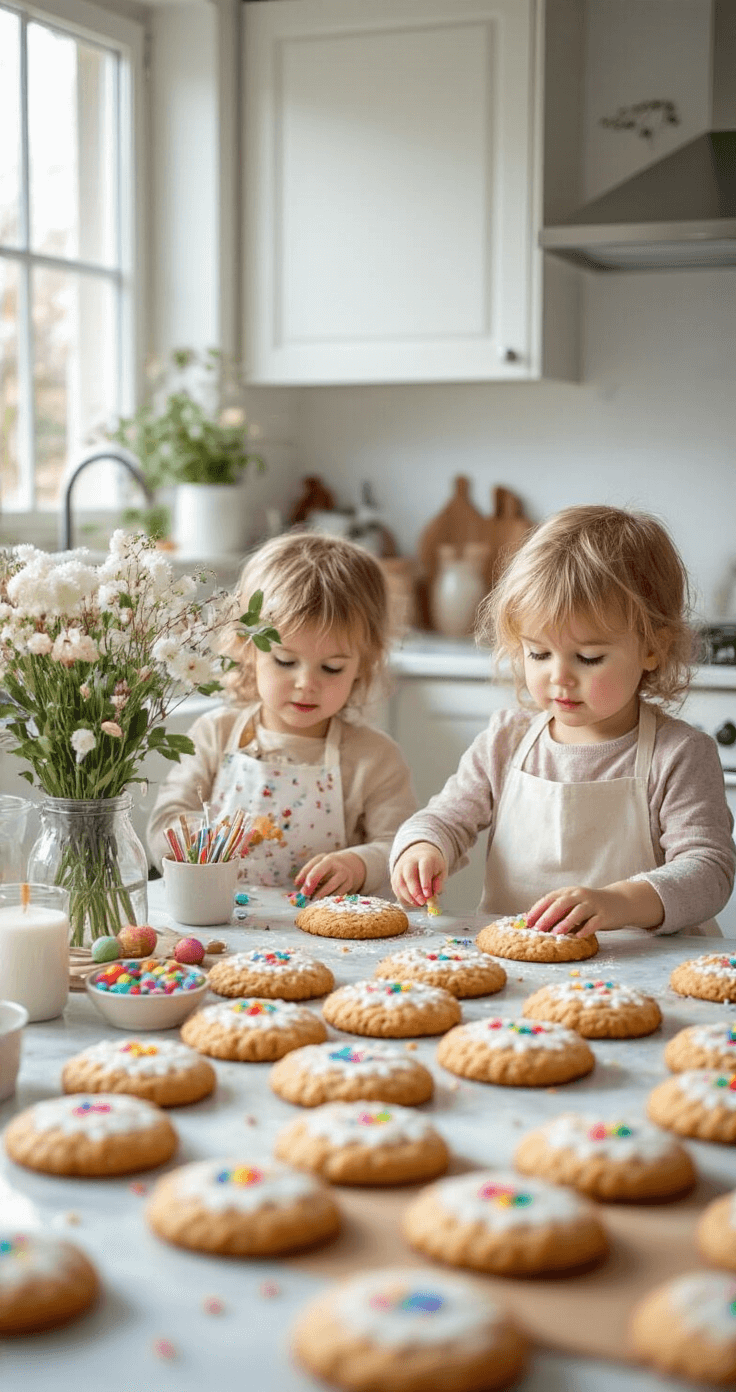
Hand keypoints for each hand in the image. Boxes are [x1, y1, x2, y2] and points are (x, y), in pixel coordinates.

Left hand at [294, 851, 365, 898]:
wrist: (350, 864)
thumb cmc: (329, 864)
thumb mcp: (318, 862)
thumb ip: (306, 871)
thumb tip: (297, 883)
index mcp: (330, 861)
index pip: (320, 870)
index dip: (312, 880)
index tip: (304, 890)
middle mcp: (340, 870)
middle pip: (331, 884)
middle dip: (318, 893)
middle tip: (307, 899)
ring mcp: (347, 879)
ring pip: (336, 893)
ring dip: (324, 898)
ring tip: (313, 901)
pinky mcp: (350, 887)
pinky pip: (339, 897)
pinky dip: (330, 900)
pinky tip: (323, 901)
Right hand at [391, 842, 446, 907]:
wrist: (418, 855)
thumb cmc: (432, 865)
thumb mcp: (441, 871)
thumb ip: (439, 882)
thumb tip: (433, 894)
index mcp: (425, 858)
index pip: (424, 869)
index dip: (425, 882)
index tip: (428, 895)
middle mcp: (410, 861)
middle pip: (409, 876)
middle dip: (415, 892)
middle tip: (422, 902)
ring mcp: (399, 869)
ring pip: (400, 884)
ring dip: (409, 897)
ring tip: (419, 904)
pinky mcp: (394, 877)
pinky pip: (396, 890)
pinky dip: (404, 898)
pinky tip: (412, 902)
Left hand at [526, 879, 664, 936]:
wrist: (618, 901)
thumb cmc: (589, 906)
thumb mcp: (572, 904)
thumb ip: (557, 911)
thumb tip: (533, 922)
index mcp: (568, 892)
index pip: (549, 898)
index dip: (537, 909)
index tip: (527, 921)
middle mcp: (580, 895)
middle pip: (562, 904)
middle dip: (548, 916)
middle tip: (538, 928)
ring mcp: (593, 904)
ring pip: (578, 911)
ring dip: (566, 922)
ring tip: (557, 932)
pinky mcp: (605, 915)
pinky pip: (595, 922)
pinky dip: (586, 929)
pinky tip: (579, 936)